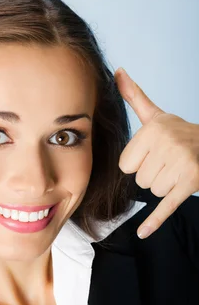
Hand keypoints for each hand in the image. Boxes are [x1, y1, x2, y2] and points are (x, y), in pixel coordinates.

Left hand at [115, 67, 198, 238]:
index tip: (156, 153)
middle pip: (138, 179)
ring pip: (151, 191)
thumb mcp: (158, 115)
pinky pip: (165, 206)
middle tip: (169, 162)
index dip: (138, 163)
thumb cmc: (180, 133)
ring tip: (177, 169)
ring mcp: (181, 165)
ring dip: (162, 185)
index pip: (125, 165)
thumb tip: (117, 71)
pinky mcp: (189, 184)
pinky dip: (154, 222)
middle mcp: (168, 144)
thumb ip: (135, 96)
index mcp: (153, 129)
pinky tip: (142, 233)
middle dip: (152, 174)